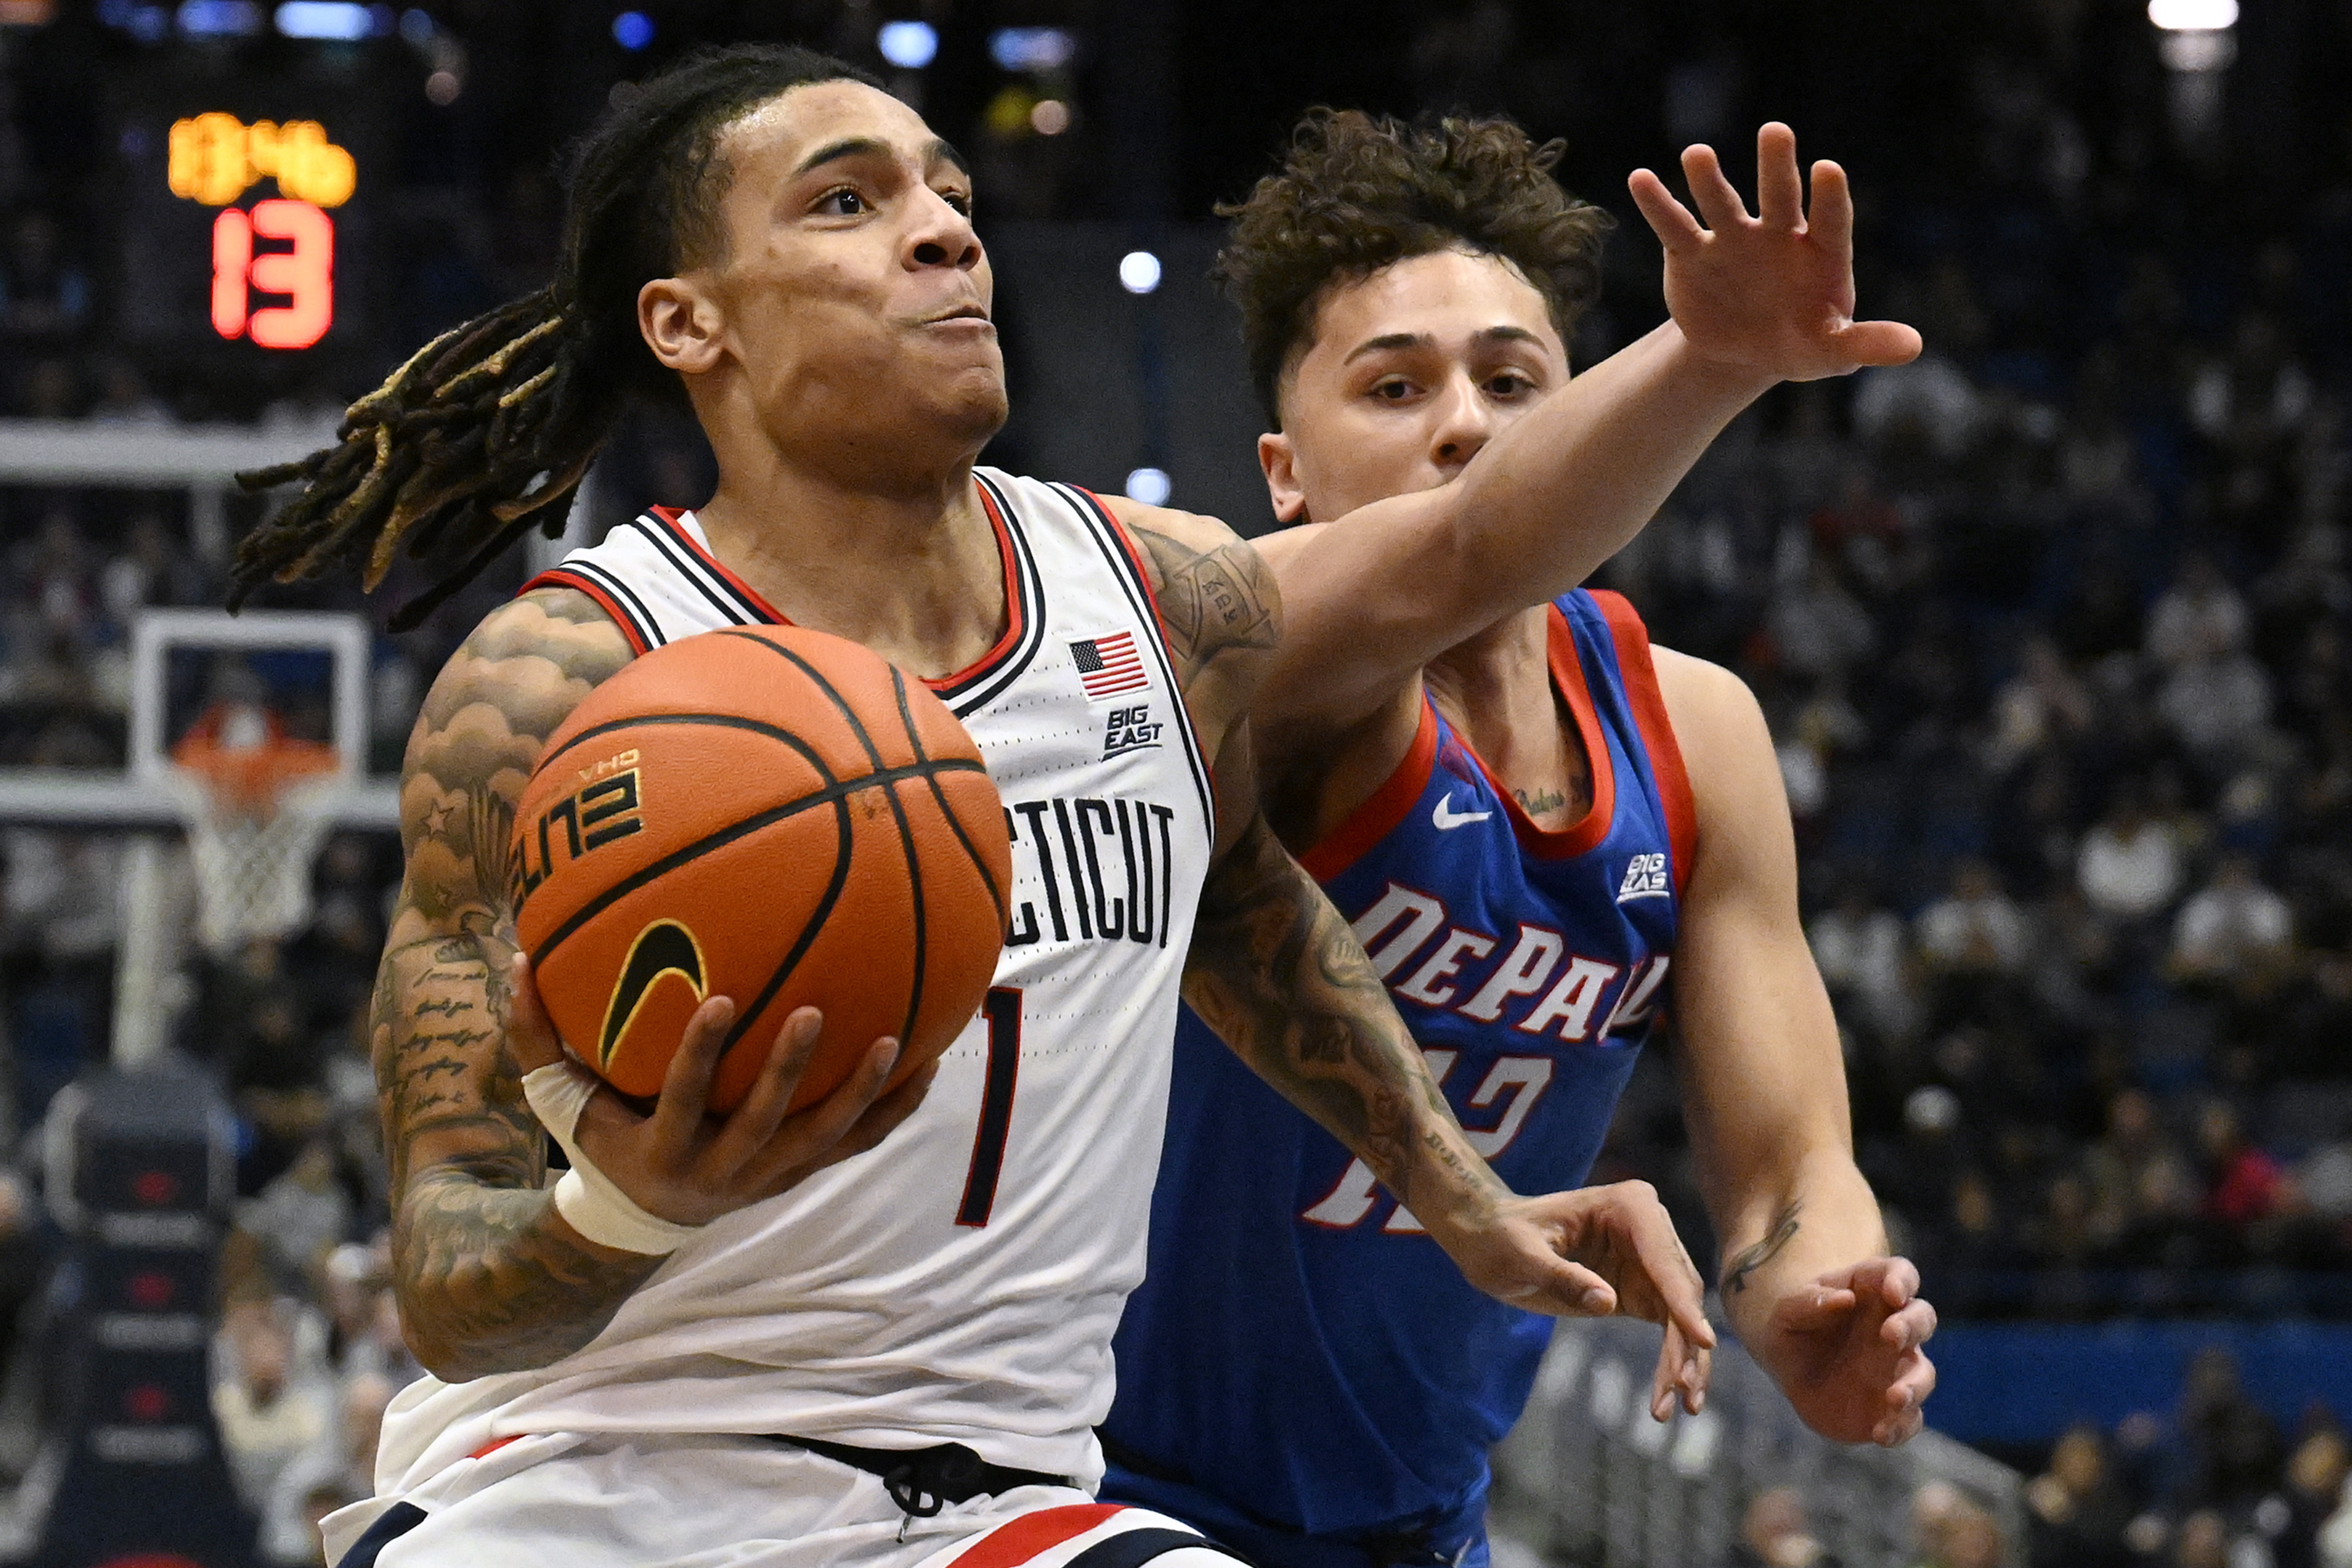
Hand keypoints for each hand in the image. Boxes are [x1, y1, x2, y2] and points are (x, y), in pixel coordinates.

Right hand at [508, 954, 932, 1227]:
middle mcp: (722, 1172)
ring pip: (824, 1141)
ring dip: (861, 1094)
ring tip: (895, 1041)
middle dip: (788, 1072)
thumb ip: (536, 1037)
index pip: (682, 1099)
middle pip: (764, 1123)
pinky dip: (894, 1108)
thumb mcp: (561, 1103)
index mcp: (664, 1150)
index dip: (700, 1056)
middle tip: (815, 1011)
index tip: (720, 1000)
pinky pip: (857, 1145)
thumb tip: (514, 958)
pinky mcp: (801, 1176)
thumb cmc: (602, 1139)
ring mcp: (769, 1178)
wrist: (642, 1219)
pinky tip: (931, 1062)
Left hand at [1433, 1180, 1715, 1419]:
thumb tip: (1608, 1302)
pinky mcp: (1638, 1287)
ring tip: (1682, 1406)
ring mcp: (1647, 1259)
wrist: (1488, 1239)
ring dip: (1684, 1360)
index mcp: (1628, 1206)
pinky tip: (1670, 1394)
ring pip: (1680, 1314)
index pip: (1664, 1259)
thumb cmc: (1500, 1238)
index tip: (1702, 1340)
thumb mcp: (1521, 1256)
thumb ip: (1563, 1276)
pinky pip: (1667, 1327)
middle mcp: (1649, 1227)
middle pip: (1681, 1291)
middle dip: (1686, 1342)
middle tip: (1683, 1392)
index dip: (1683, 1302)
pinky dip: (1671, 1360)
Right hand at [1628, 122, 1921, 381]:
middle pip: (1779, 194)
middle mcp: (1777, 234)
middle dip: (1777, 165)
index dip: (1829, 197)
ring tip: (1697, 155)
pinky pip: (1675, 225)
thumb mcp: (1833, 351)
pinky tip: (1640, 179)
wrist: (1745, 350)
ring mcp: (1733, 239)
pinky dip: (1658, 203)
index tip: (1827, 169)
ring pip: (1723, 203)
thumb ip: (1866, 343)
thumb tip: (1914, 347)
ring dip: (1709, 179)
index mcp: (1819, 250)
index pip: (1830, 219)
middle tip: (1776, 131)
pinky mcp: (1692, 254)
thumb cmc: (1801, 343)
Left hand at [1748, 1255, 1936, 1445]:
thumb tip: (1844, 1300)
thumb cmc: (1792, 1329)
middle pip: (1922, 1318)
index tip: (1893, 1293)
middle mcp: (1893, 1328)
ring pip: (1924, 1373)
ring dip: (1915, 1385)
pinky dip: (1901, 1427)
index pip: (1900, 1273)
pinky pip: (1910, 1419)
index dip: (1903, 1280)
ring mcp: (1896, 1368)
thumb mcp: (1787, 1312)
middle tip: (1890, 1335)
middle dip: (1913, 1326)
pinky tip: (1881, 1433)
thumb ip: (1810, 1302)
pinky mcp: (1892, 1407)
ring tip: (1894, 1397)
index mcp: (1871, 1293)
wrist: (1788, 1370)